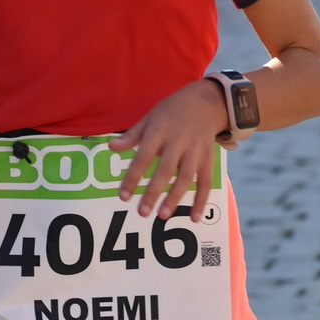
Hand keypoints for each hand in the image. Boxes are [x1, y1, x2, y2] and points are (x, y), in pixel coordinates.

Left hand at [109, 79, 227, 221]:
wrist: (207, 101)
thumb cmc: (172, 110)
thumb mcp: (150, 117)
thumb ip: (132, 136)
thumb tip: (111, 148)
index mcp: (159, 131)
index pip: (143, 157)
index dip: (133, 177)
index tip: (124, 196)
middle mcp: (178, 142)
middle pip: (165, 170)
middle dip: (153, 192)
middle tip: (142, 212)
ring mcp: (195, 151)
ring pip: (185, 178)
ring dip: (174, 198)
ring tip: (162, 216)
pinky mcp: (208, 158)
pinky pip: (205, 182)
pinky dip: (200, 200)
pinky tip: (194, 218)